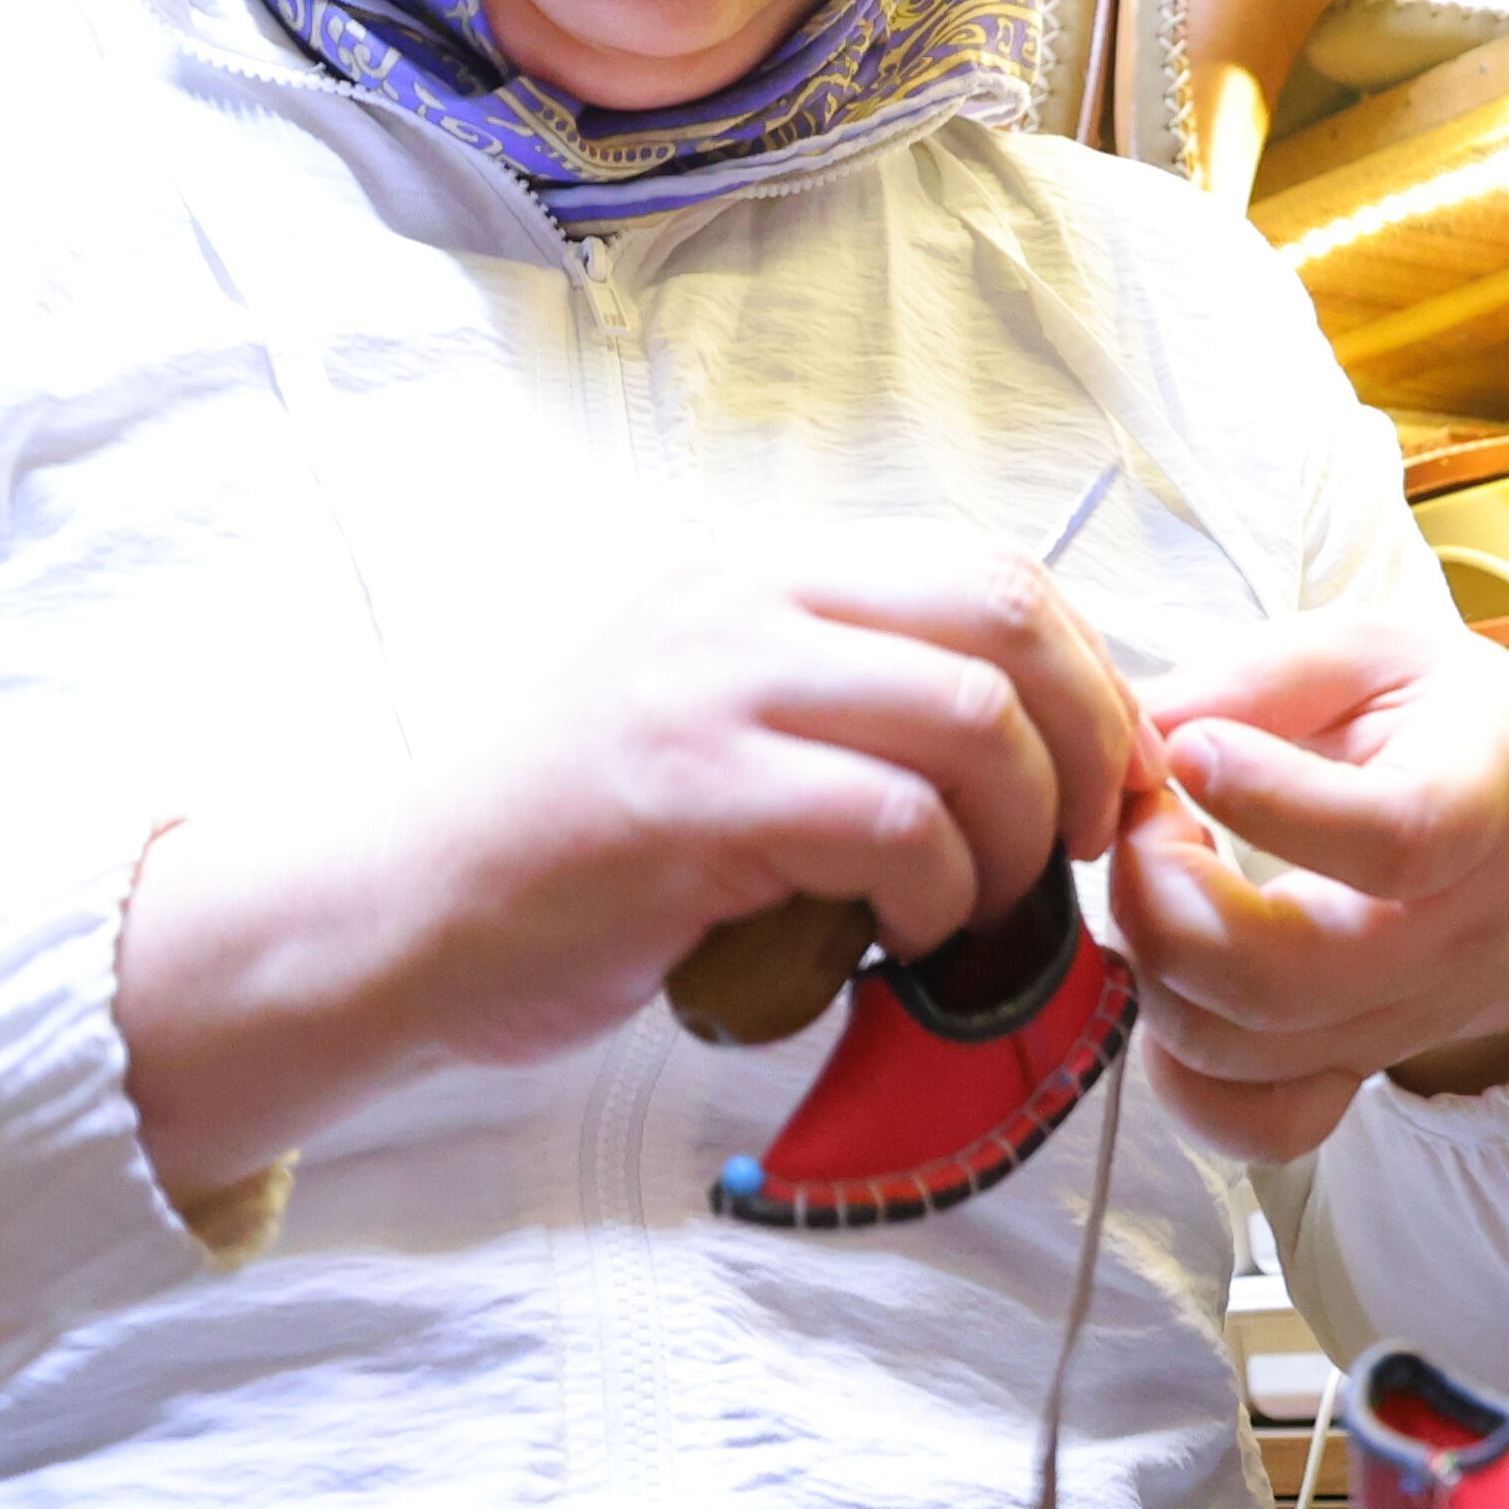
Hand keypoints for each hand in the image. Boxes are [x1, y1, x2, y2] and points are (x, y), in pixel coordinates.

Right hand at [116, 533, 1152, 1194]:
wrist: (402, 918)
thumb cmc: (579, 850)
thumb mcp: (720, 723)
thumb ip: (849, 702)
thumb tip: (1042, 744)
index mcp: (761, 571)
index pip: (990, 570)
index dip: (1088, 676)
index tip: (1105, 779)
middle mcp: (740, 600)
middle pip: (1006, 614)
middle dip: (1086, 737)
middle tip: (1082, 842)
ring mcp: (709, 687)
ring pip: (969, 718)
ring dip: (1017, 832)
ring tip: (981, 904)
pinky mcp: (688, 794)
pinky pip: (894, 821)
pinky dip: (941, 893)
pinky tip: (907, 938)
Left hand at [1107, 614, 1508, 1162]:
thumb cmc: (1459, 738)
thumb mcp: (1387, 655)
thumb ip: (1264, 677)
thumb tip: (1144, 732)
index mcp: (1480, 807)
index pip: (1394, 839)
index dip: (1271, 800)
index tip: (1194, 750)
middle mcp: (1446, 938)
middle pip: (1281, 980)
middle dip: (1162, 896)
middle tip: (1145, 816)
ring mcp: (1396, 1021)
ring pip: (1238, 1052)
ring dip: (1151, 962)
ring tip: (1163, 876)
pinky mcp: (1352, 1070)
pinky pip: (1257, 1126)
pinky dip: (1181, 1075)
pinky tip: (1174, 979)